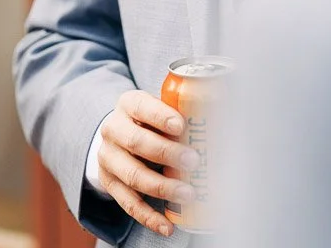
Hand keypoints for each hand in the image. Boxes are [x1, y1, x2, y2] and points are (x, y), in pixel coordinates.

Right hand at [97, 90, 199, 236]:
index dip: (160, 116)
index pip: (141, 107)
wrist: (119, 137)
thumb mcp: (160, 109)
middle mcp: (113, 129)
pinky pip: (128, 203)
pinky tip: (167, 226)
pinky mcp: (109, 182)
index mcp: (128, 105)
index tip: (181, 126)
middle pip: (137, 142)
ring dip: (163, 187)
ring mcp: (108, 158)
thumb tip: (222, 123)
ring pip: (133, 175)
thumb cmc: (150, 121)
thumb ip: (183, 113)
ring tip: (188, 194)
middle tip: (194, 161)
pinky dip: (149, 217)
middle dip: (167, 153)